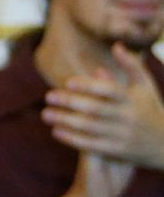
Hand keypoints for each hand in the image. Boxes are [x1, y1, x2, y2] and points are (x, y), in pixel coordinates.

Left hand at [42, 45, 163, 170]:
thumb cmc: (151, 109)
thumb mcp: (145, 87)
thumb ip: (132, 66)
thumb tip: (116, 45)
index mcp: (133, 100)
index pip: (110, 91)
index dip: (89, 86)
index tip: (68, 82)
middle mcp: (127, 117)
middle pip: (95, 109)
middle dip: (70, 103)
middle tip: (48, 97)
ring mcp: (122, 135)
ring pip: (90, 128)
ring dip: (66, 121)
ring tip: (46, 114)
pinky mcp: (117, 151)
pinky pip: (91, 145)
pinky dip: (72, 139)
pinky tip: (55, 132)